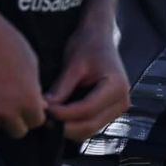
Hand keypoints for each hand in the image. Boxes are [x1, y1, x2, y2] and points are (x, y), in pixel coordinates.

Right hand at [0, 0, 46, 138]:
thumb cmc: (8, 43)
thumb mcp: (31, 63)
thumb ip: (34, 88)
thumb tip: (39, 105)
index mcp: (28, 101)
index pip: (36, 122)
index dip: (34, 114)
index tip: (31, 105)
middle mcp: (9, 112)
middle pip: (18, 131)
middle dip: (18, 120)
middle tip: (15, 104)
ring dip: (1, 115)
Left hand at [45, 20, 130, 140]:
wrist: (100, 37)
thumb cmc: (89, 44)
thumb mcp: (74, 64)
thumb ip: (61, 88)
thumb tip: (44, 109)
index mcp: (116, 87)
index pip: (86, 109)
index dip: (63, 114)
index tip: (43, 111)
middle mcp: (122, 102)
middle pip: (89, 125)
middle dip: (64, 125)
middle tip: (43, 119)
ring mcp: (117, 109)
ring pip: (89, 129)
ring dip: (68, 127)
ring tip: (49, 117)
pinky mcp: (109, 112)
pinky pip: (90, 125)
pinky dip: (74, 124)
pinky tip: (59, 115)